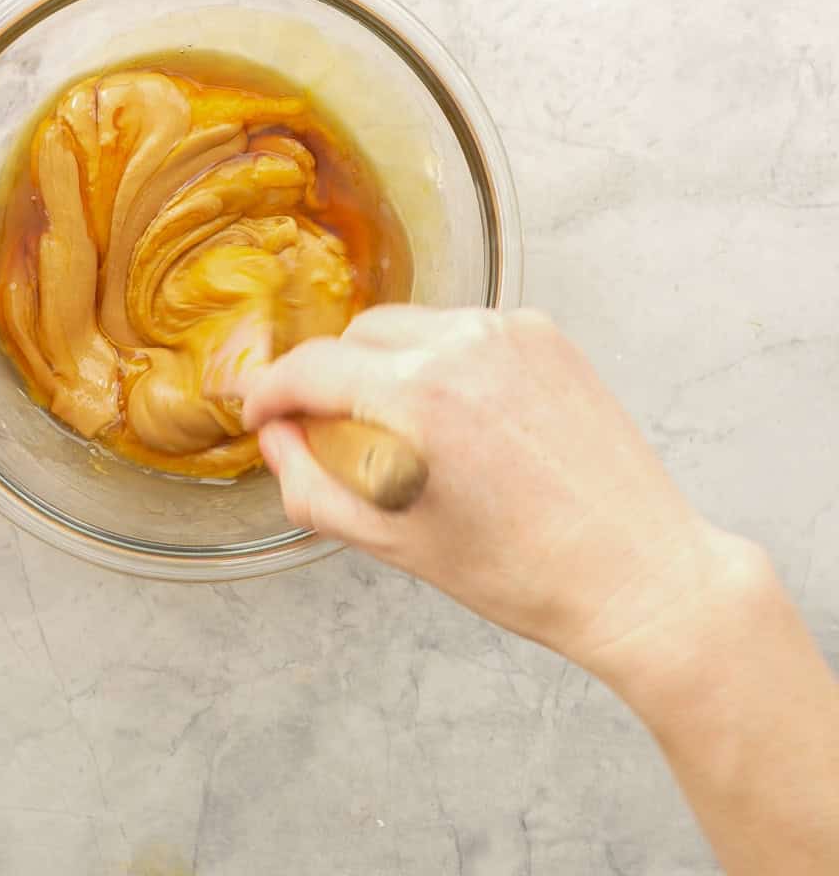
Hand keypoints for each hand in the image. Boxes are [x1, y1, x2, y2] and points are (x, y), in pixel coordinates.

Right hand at [243, 306, 743, 671]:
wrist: (637, 573)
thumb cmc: (522, 573)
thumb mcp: (393, 543)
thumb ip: (310, 485)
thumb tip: (278, 440)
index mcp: (417, 397)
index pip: (309, 368)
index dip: (270, 392)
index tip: (263, 413)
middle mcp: (461, 345)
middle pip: (353, 337)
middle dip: (328, 380)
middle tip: (332, 433)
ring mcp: (508, 331)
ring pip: (407, 327)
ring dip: (383, 366)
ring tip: (404, 431)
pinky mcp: (543, 333)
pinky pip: (461, 331)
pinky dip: (440, 362)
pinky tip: (460, 417)